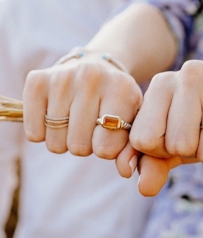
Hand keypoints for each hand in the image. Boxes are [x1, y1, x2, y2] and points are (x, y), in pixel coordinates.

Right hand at [23, 55, 141, 166]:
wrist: (97, 66)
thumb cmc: (117, 102)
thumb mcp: (133, 122)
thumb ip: (133, 150)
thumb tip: (125, 171)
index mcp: (122, 89)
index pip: (106, 148)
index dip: (106, 150)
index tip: (108, 134)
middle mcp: (92, 78)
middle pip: (78, 147)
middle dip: (85, 145)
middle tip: (90, 126)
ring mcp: (62, 77)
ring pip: (55, 142)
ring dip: (64, 140)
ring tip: (75, 119)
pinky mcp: (37, 80)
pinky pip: (33, 133)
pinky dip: (42, 133)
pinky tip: (55, 115)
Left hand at [125, 60, 202, 195]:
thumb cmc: (202, 126)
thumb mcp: (170, 144)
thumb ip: (151, 164)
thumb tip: (144, 188)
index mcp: (162, 83)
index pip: (145, 140)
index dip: (162, 150)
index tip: (177, 135)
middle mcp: (190, 74)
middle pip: (178, 145)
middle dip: (192, 151)